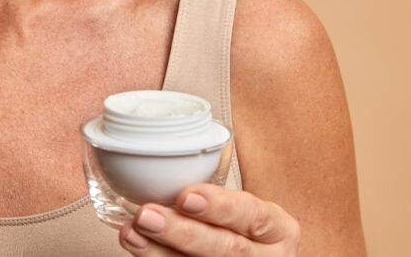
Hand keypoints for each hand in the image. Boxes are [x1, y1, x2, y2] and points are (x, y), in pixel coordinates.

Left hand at [119, 184, 300, 255]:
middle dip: (182, 233)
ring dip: (161, 252)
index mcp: (278, 230)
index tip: (185, 196)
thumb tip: (157, 163)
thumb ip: (213, 196)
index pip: (252, 215)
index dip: (219, 206)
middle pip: (226, 248)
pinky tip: (139, 250)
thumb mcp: (244, 211)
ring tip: (132, 234)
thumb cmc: (242, 229)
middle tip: (147, 215)